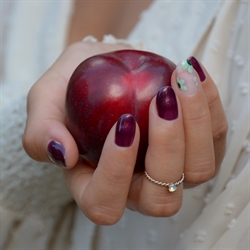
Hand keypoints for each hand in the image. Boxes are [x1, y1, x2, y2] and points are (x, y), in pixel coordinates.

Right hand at [23, 42, 227, 224]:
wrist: (103, 73)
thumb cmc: (71, 90)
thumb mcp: (44, 104)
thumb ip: (41, 133)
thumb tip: (63, 153)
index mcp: (97, 185)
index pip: (105, 203)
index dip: (116, 172)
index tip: (122, 123)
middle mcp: (138, 187)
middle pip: (163, 199)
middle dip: (168, 148)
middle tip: (160, 97)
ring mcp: (171, 170)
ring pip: (198, 170)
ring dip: (196, 124)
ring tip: (179, 80)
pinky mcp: (196, 146)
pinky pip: (215, 137)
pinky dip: (210, 104)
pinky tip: (192, 75)